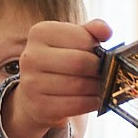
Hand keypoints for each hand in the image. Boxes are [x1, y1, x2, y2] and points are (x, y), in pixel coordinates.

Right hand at [1, 19, 114, 137]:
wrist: (35, 94)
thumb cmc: (60, 62)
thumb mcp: (73, 41)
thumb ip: (91, 31)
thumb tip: (106, 31)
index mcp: (40, 33)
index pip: (82, 38)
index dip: (97, 48)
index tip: (97, 54)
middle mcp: (31, 56)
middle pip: (80, 62)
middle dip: (99, 69)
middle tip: (105, 73)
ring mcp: (32, 83)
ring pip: (79, 85)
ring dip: (98, 87)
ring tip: (100, 86)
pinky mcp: (39, 106)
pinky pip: (77, 104)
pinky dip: (92, 102)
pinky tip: (94, 99)